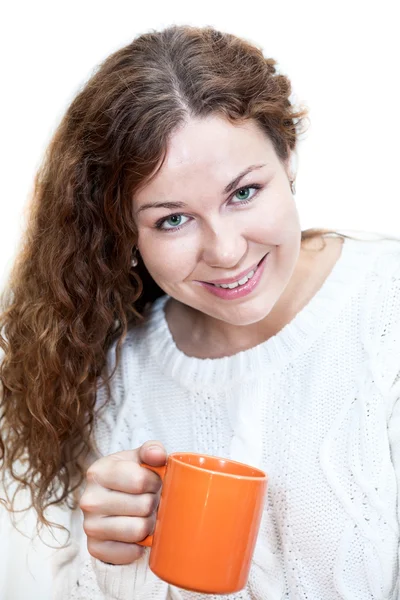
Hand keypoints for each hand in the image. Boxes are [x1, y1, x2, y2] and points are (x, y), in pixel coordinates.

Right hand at [80, 441, 166, 564]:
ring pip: (138, 530)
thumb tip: (158, 456)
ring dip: (149, 524)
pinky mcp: (94, 548)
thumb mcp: (138, 458)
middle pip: (143, 506)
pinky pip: (129, 552)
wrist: (111, 502)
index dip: (155, 482)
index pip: (140, 480)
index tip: (154, 482)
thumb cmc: (129, 476)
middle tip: (150, 500)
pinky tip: (136, 535)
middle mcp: (89, 499)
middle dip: (154, 503)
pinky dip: (139, 546)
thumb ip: (151, 450)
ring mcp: (89, 526)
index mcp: (98, 472)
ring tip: (145, 515)